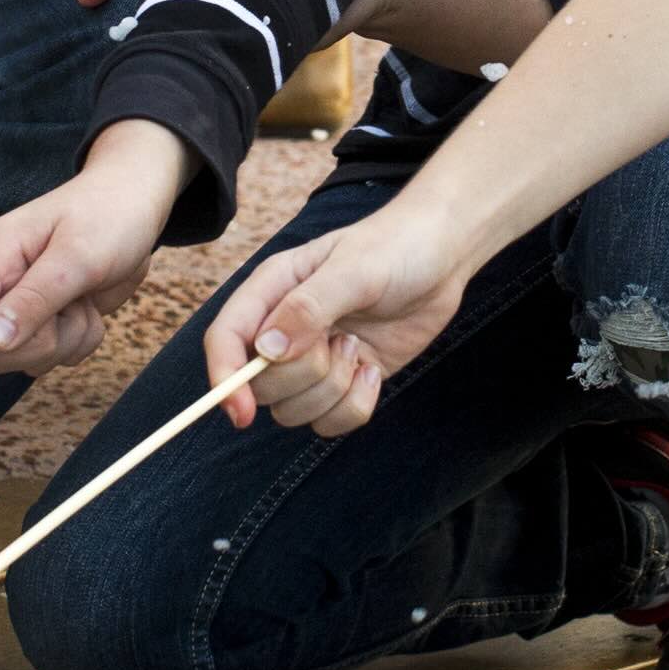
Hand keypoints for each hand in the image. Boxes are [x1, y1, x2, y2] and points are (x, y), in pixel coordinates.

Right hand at [0, 119, 190, 409]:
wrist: (139, 205)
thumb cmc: (109, 217)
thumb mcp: (78, 256)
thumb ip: (34, 299)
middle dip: (38, 342)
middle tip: (71, 307)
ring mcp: (20, 304)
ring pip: (26, 357)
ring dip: (66, 338)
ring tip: (84, 298)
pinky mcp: (44, 319)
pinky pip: (54, 355)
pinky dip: (80, 338)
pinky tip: (90, 305)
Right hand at [198, 196, 478, 437]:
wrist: (443, 256)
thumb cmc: (395, 247)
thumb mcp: (354, 270)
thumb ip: (308, 308)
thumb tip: (265, 351)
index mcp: (272, 291)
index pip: (225, 339)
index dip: (224, 378)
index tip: (242, 414)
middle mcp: (283, 328)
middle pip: (261, 385)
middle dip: (305, 377)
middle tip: (341, 339)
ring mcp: (314, 358)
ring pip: (294, 411)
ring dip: (333, 391)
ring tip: (359, 347)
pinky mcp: (344, 379)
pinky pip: (331, 422)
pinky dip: (355, 405)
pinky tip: (373, 369)